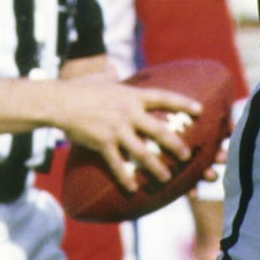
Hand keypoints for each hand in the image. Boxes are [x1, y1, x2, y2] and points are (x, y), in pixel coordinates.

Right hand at [56, 76, 202, 192]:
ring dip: (156, 167)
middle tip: (188, 155)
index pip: (164, 98)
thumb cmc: (80, 88)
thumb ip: (113, 77)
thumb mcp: (102, 78)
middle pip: (159, 130)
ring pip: (143, 152)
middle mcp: (128, 112)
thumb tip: (114, 70)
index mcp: (132, 95)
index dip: (183, 104)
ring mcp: (116, 129)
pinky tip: (133, 189)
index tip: (200, 110)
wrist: (59, 101)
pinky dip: (126, 178)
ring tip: (167, 178)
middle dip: (176, 145)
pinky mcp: (103, 143)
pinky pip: (118, 164)